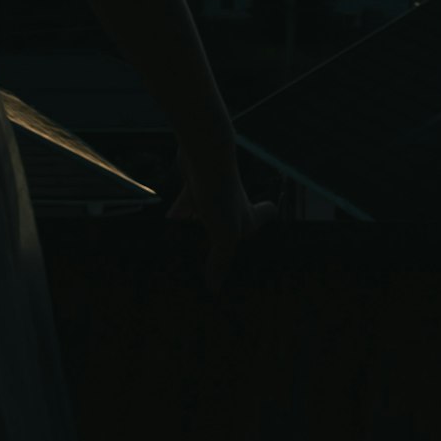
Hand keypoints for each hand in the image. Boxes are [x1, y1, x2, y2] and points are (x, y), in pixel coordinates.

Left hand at [168, 166, 273, 290]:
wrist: (203, 151)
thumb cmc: (220, 192)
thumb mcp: (223, 233)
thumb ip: (219, 260)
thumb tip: (214, 289)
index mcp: (247, 215)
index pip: (265, 215)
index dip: (267, 217)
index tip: (270, 220)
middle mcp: (234, 202)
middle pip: (236, 215)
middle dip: (229, 230)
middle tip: (221, 248)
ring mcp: (214, 190)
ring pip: (209, 209)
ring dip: (200, 222)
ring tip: (189, 239)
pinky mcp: (195, 181)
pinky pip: (188, 199)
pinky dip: (180, 209)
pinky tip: (170, 220)